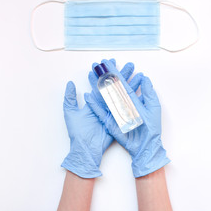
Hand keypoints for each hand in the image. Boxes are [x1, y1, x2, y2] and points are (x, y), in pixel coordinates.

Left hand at [61, 62, 134, 177]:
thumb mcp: (70, 112)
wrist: (86, 148)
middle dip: (123, 76)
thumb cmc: (77, 132)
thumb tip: (71, 83)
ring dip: (131, 84)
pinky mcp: (120, 119)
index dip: (106, 73)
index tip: (111, 62)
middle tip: (130, 64)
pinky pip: (128, 106)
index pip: (102, 84)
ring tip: (138, 73)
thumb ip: (69, 97)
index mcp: (95, 101)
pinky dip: (135, 97)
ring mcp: (114, 111)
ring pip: (124, 95)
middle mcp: (106, 105)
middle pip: (116, 87)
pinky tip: (141, 89)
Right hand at [84, 59, 169, 176]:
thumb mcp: (153, 107)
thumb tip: (144, 77)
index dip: (115, 72)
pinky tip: (88, 95)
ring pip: (104, 96)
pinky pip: (100, 112)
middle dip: (104, 75)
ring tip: (91, 74)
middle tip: (98, 64)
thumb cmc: (151, 127)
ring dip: (97, 85)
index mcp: (132, 99)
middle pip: (111, 86)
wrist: (145, 145)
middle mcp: (122, 103)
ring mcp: (115, 112)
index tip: (109, 62)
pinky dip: (94, 105)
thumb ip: (148, 92)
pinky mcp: (110, 121)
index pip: (122, 82)